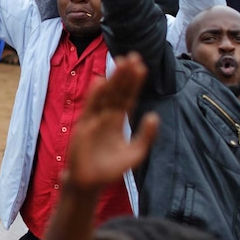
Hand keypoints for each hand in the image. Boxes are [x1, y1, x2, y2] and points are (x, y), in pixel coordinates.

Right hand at [63, 53, 158, 193]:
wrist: (91, 182)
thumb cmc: (111, 168)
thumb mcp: (136, 152)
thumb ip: (146, 135)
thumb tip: (154, 115)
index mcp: (118, 120)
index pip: (128, 96)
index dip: (134, 82)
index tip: (141, 66)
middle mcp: (106, 115)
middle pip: (117, 91)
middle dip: (124, 74)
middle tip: (133, 56)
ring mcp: (94, 119)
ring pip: (105, 95)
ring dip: (112, 79)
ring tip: (120, 63)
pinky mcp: (84, 126)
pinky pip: (90, 108)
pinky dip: (94, 95)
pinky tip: (100, 82)